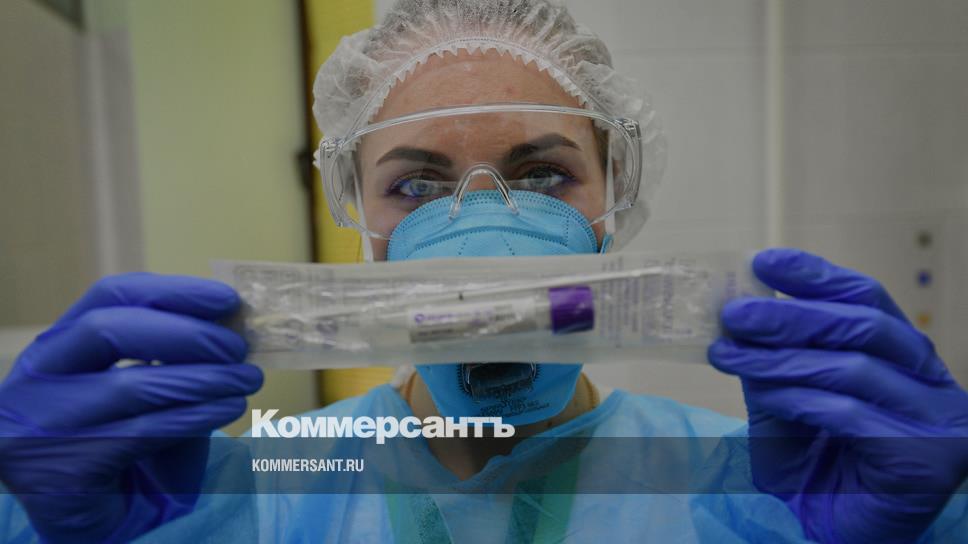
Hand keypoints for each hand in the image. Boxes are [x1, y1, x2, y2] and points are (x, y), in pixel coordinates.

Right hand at [0, 273, 263, 542]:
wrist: (101, 531)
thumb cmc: (131, 457)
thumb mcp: (153, 398)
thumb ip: (178, 362)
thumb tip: (233, 329)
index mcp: (57, 349)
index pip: (109, 296)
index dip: (172, 291)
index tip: (227, 298)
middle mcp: (34, 380)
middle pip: (109, 329)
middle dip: (187, 333)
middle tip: (238, 348)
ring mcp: (39, 425)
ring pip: (131, 384)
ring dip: (203, 378)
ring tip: (248, 380)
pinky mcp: (60, 469)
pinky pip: (142, 432)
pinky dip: (196, 416)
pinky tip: (229, 409)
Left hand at [708, 248, 967, 543]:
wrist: (835, 539)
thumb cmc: (816, 474)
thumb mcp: (785, 407)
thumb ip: (772, 366)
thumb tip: (738, 318)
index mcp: (904, 360)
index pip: (867, 299)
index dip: (815, 276)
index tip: (762, 262)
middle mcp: (931, 383)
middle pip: (862, 324)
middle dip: (789, 314)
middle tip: (733, 312)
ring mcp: (938, 421)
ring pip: (854, 366)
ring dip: (782, 356)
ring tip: (729, 351)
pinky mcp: (926, 459)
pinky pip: (852, 413)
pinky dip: (801, 398)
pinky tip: (765, 391)